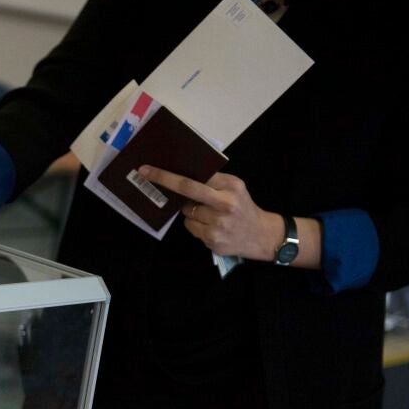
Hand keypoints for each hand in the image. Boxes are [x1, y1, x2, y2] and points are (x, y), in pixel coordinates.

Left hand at [138, 166, 282, 260]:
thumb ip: (214, 182)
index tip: (151, 168)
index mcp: (231, 187)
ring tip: (207, 214)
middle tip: (146, 174)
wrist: (262, 235)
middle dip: (164, 180)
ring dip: (190, 211)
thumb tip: (183, 175)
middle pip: (187, 189)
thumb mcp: (235, 188)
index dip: (171, 173)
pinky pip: (191, 227)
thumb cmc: (244, 208)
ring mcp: (218, 224)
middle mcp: (225, 204)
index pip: (196, 177)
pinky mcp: (212, 240)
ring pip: (187, 212)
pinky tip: (209, 226)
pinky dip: (195, 225)